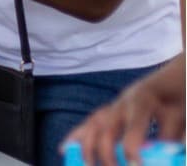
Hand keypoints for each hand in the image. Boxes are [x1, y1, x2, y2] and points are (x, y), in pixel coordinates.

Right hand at [64, 54, 185, 165]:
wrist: (168, 82)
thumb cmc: (175, 99)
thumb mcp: (179, 117)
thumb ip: (170, 137)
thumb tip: (163, 156)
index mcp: (142, 101)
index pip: (132, 127)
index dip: (131, 148)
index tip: (135, 165)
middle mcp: (122, 103)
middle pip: (106, 127)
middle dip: (106, 153)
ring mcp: (113, 106)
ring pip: (93, 124)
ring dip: (87, 146)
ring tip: (85, 165)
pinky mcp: (108, 111)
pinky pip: (90, 123)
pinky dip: (77, 136)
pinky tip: (65, 149)